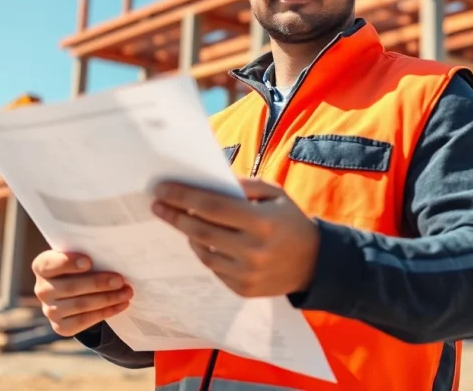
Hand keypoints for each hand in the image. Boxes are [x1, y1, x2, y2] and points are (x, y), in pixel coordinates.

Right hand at [31, 250, 133, 336]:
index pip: (50, 264)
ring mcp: (49, 310)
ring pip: (80, 305)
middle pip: (71, 287)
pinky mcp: (60, 327)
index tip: (89, 261)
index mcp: (42, 266)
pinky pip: (84, 321)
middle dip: (98, 283)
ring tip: (127, 292)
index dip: (68, 263)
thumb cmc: (81, 267)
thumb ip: (88, 253)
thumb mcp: (80, 256)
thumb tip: (113, 253)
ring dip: (107, 299)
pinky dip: (106, 312)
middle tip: (120, 280)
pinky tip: (121, 305)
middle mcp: (41, 289)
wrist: (77, 292)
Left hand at [151, 177, 319, 297]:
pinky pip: (213, 268)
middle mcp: (253, 250)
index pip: (212, 207)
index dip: (183, 196)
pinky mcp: (242, 289)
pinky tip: (203, 239)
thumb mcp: (275, 194)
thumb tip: (208, 181)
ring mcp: (247, 273)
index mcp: (262, 222)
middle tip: (158, 204)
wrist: (314, 263)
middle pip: (201, 231)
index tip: (162, 189)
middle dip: (175, 215)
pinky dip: (205, 252)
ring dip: (189, 234)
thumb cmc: (290, 221)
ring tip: (181, 219)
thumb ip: (244, 185)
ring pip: (204, 251)